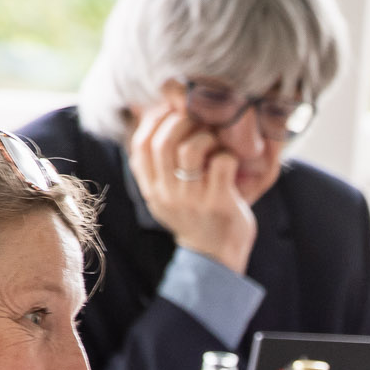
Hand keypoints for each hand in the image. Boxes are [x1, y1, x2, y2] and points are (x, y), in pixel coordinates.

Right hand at [127, 92, 256, 272]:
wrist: (215, 257)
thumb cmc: (194, 215)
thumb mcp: (165, 193)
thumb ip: (157, 164)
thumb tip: (151, 115)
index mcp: (150, 188)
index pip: (140, 144)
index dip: (156, 121)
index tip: (172, 112)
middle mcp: (166, 194)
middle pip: (163, 142)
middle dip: (182, 121)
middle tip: (199, 120)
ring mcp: (192, 200)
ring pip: (190, 150)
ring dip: (205, 136)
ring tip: (214, 142)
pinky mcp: (219, 203)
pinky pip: (222, 163)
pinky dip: (228, 154)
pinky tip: (230, 160)